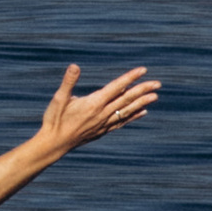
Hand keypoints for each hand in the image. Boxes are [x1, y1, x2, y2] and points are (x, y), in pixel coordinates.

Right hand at [33, 62, 159, 155]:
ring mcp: (103, 123)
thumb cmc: (54, 120)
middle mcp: (102, 114)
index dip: (130, 78)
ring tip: (155, 96)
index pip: (116, 87)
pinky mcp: (102, 130)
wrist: (54, 144)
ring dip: (142, 103)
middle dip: (142, 90)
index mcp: (93, 103)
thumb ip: (68, 82)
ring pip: (127, 111)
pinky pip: (122, 122)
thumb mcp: (58, 99)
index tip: (143, 70)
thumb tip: (75, 66)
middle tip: (158, 84)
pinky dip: (133, 116)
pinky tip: (143, 112)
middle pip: (126, 99)